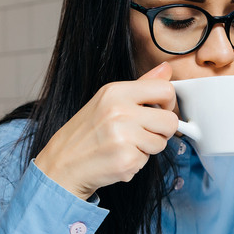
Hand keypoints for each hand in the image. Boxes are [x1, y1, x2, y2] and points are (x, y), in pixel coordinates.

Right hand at [34, 62, 179, 199]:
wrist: (63, 163)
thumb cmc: (87, 132)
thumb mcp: (109, 100)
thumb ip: (141, 85)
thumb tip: (166, 69)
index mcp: (116, 92)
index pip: (165, 89)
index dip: (169, 103)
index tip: (161, 111)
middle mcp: (120, 111)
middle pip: (170, 120)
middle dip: (162, 131)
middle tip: (144, 134)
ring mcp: (123, 136)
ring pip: (161, 143)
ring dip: (148, 148)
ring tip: (126, 146)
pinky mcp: (126, 160)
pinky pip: (148, 161)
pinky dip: (136, 162)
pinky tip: (119, 158)